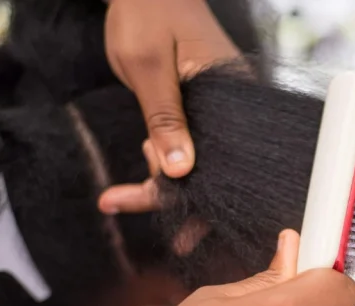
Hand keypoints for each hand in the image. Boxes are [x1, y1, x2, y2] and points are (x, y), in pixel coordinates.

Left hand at [98, 0, 238, 213]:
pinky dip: (157, 164)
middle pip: (215, 168)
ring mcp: (215, 113)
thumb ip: (165, 118)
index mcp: (234, 98)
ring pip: (194, 161)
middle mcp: (231, 111)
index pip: (229, 160)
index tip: (189, 235)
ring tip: (120, 190)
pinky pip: (182, 147)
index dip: (209, 198)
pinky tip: (127, 184)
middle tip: (152, 226)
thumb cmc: (149, 14)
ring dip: (159, 178)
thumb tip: (179, 171)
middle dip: (178, 196)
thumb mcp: (149, 68)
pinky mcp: (197, 112)